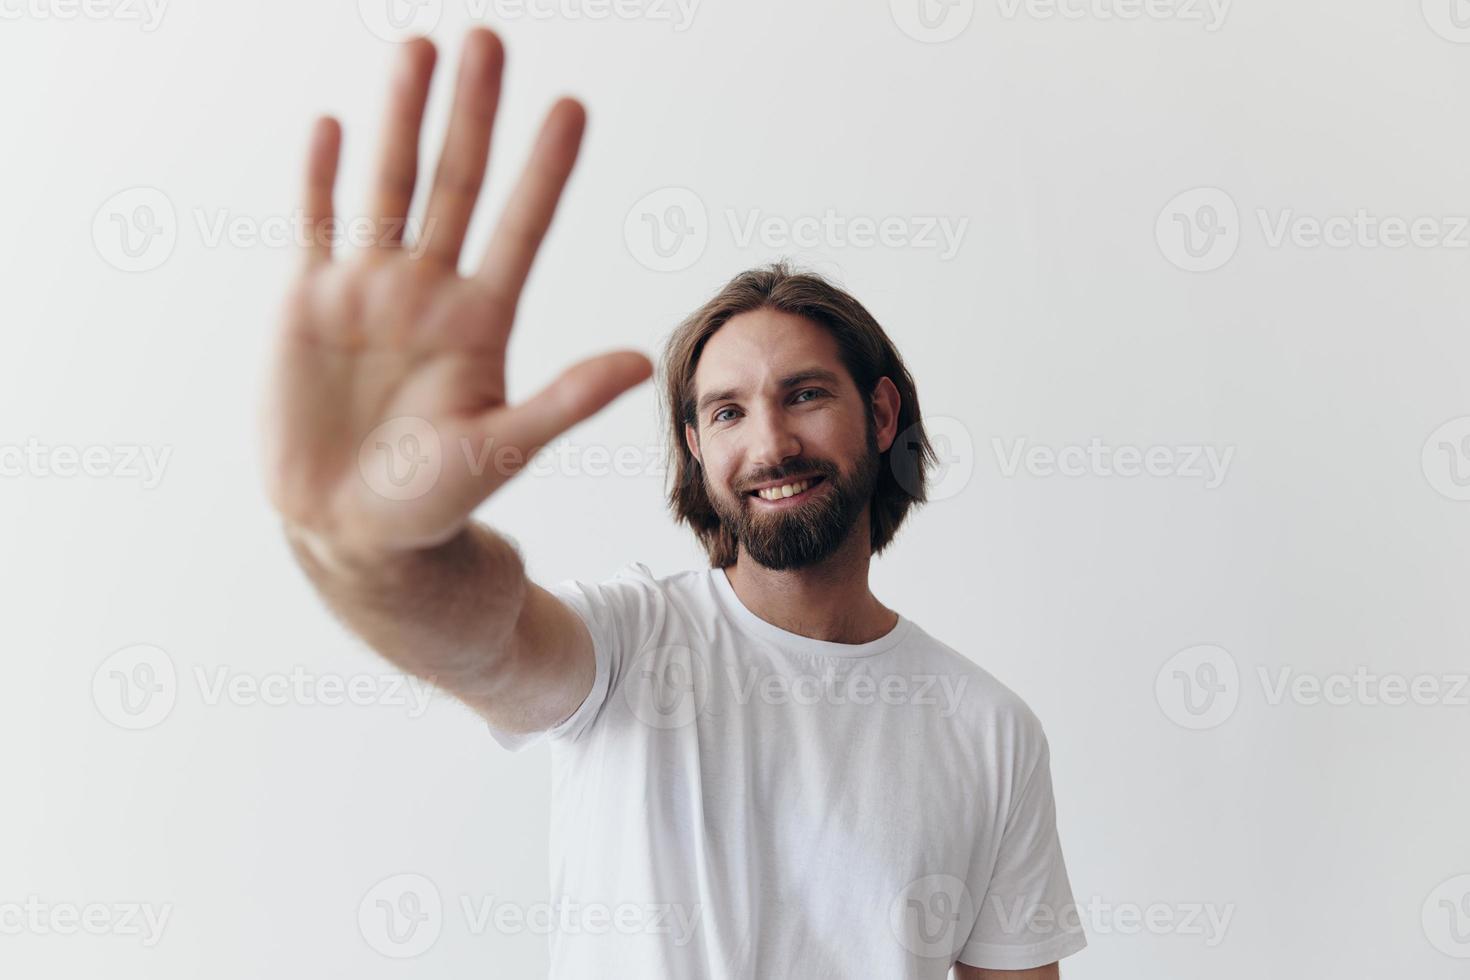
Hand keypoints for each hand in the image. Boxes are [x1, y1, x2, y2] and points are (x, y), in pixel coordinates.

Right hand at [259, 28, 651, 557]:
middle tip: (489, 39)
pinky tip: (333, 127)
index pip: (522, 228)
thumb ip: (565, 400)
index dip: (545, 171)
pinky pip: (314, 226)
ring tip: (417, 48)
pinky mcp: (307, 304)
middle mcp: (430, 291)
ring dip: (401, 119)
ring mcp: (368, 291)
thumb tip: (640, 360)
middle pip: (455, 184)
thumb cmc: (435, 497)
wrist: (349, 528)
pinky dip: (320, 179)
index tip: (574, 108)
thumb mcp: (503, 446)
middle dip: (472, 114)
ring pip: (388, 186)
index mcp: (482, 321)